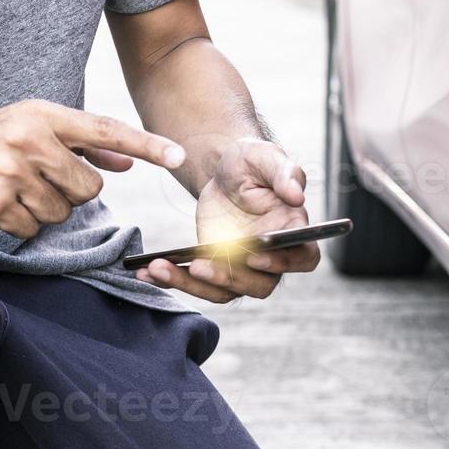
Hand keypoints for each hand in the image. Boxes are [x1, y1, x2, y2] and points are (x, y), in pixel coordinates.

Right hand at [0, 99, 184, 238]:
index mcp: (41, 114)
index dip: (146, 146)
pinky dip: (16, 225)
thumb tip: (125, 161)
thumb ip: (79, 144)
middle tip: (32, 179)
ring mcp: (9, 171)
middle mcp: (28, 138)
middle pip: (90, 188)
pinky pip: (31, 229)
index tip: (179, 156)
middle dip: (69, 192)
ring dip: (40, 210)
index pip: (106, 129)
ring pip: (62, 212)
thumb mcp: (27, 128)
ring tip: (7, 189)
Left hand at [135, 138, 318, 302]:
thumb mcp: (265, 158)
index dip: (284, 263)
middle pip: (260, 284)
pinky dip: (173, 280)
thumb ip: (285, 173)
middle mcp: (272, 257)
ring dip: (192, 285)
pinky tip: (146, 271)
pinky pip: (197, 283)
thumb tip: (297, 195)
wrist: (223, 170)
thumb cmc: (252, 162)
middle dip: (229, 278)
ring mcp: (242, 267)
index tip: (254, 255)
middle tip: (198, 265)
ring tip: (158, 269)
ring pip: (225, 290)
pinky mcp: (215, 267)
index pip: (303, 258)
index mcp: (293, 231)